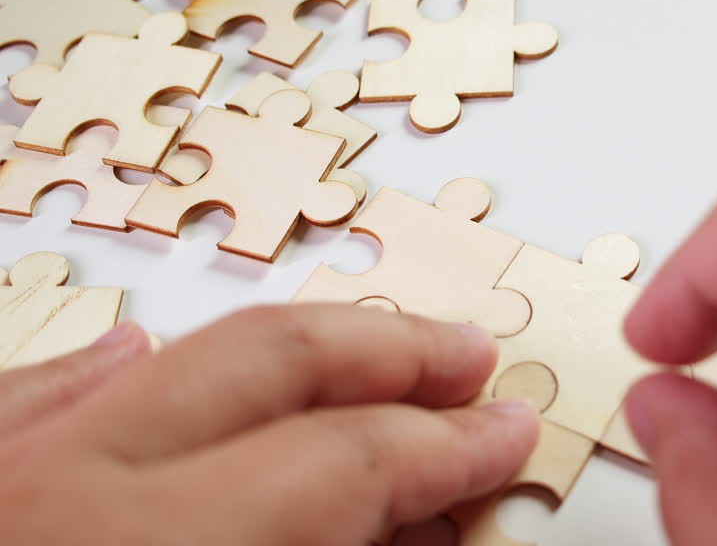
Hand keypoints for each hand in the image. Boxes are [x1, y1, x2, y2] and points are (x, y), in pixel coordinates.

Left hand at [0, 304, 536, 544]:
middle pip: (271, 363)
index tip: (503, 437)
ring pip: (161, 357)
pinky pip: (25, 396)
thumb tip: (435, 527)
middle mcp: (63, 492)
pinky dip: (96, 373)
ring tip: (359, 355)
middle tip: (467, 362)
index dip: (449, 445)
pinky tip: (132, 352)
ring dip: (278, 351)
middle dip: (390, 352)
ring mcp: (1, 475)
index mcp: (154, 544)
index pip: (347, 456)